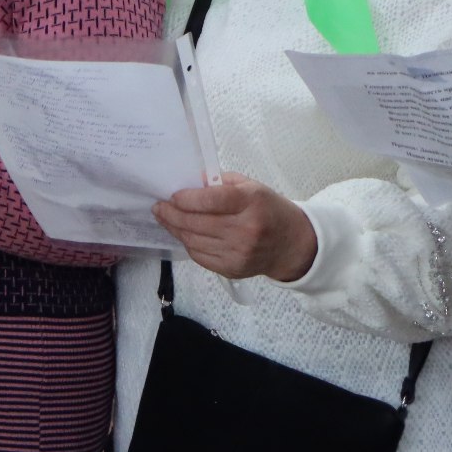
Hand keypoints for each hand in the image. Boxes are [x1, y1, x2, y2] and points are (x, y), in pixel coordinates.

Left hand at [154, 174, 316, 281]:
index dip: (186, 199)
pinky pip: (199, 256)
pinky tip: (183, 233)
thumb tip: (190, 182)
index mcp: (252, 203)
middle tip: (158, 207)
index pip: (210, 200)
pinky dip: (187, 243)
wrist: (293, 245)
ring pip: (193, 240)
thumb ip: (221, 182)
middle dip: (171, 214)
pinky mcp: (233, 269)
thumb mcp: (252, 187)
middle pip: (197, 223)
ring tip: (165, 218)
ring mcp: (239, 253)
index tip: (172, 196)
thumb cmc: (268, 209)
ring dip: (174, 228)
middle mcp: (246, 230)